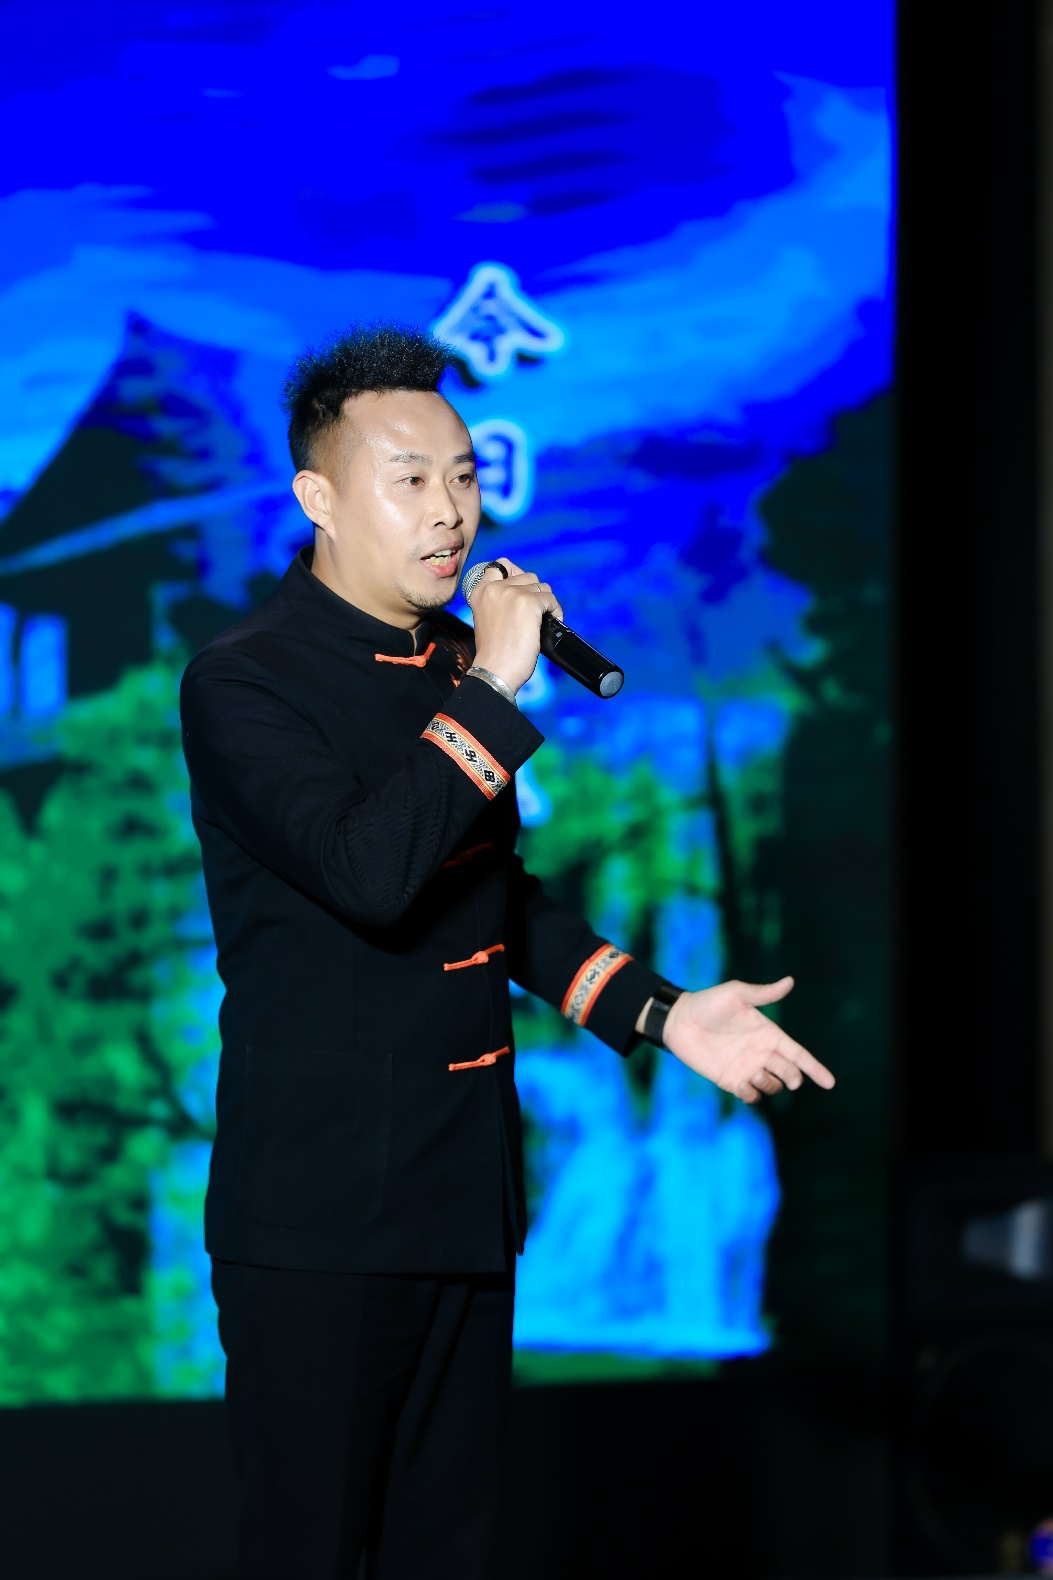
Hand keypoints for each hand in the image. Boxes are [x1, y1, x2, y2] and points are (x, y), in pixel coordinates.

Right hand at [468, 558, 563, 694]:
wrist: (495, 670)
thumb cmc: (494, 651)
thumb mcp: (489, 618)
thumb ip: (500, 601)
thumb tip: (526, 590)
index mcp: (480, 591)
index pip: (500, 565)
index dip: (516, 574)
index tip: (523, 591)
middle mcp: (494, 588)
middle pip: (527, 576)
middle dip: (535, 593)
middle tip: (536, 613)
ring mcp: (512, 594)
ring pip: (542, 586)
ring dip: (546, 602)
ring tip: (544, 619)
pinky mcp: (529, 603)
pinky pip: (551, 599)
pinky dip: (556, 611)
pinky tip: (552, 623)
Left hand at [658, 977, 834, 1103]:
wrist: (679, 1021)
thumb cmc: (708, 1003)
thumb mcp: (736, 994)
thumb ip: (763, 994)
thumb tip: (790, 981)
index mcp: (768, 1033)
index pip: (798, 1054)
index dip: (815, 1069)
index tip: (830, 1083)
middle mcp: (761, 1052)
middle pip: (789, 1073)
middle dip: (793, 1079)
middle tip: (789, 1080)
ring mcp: (746, 1067)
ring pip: (772, 1087)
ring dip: (770, 1085)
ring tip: (756, 1074)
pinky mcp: (730, 1080)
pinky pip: (750, 1096)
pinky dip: (752, 1095)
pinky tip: (743, 1086)